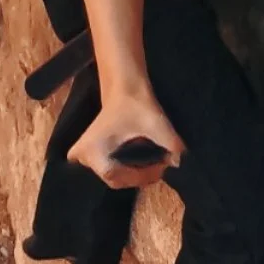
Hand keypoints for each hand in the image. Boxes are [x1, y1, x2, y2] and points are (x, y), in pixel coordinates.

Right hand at [69, 88, 184, 190]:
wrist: (123, 84)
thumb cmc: (135, 101)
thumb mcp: (155, 123)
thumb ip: (170, 143)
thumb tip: (179, 163)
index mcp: (93, 150)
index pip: (116, 176)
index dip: (140, 176)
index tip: (160, 168)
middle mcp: (83, 155)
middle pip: (115, 179)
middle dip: (139, 176)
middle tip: (159, 168)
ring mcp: (84, 155)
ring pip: (113, 176)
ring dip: (133, 174)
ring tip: (153, 166)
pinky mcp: (91, 152)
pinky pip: (109, 169)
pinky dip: (125, 169)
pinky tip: (141, 163)